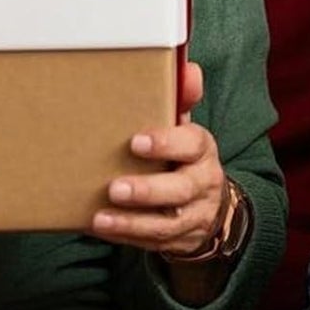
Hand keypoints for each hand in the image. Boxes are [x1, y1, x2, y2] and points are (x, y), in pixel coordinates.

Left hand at [92, 62, 228, 255]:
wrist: (209, 207)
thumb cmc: (183, 159)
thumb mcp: (184, 131)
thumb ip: (180, 102)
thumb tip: (187, 68)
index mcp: (202, 152)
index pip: (193, 145)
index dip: (167, 143)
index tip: (136, 141)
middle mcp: (203, 184)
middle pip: (181, 189)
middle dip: (148, 190)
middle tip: (115, 187)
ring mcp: (192, 215)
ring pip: (167, 223)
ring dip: (132, 221)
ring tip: (101, 217)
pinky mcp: (177, 240)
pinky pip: (152, 242)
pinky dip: (125, 236)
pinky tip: (101, 227)